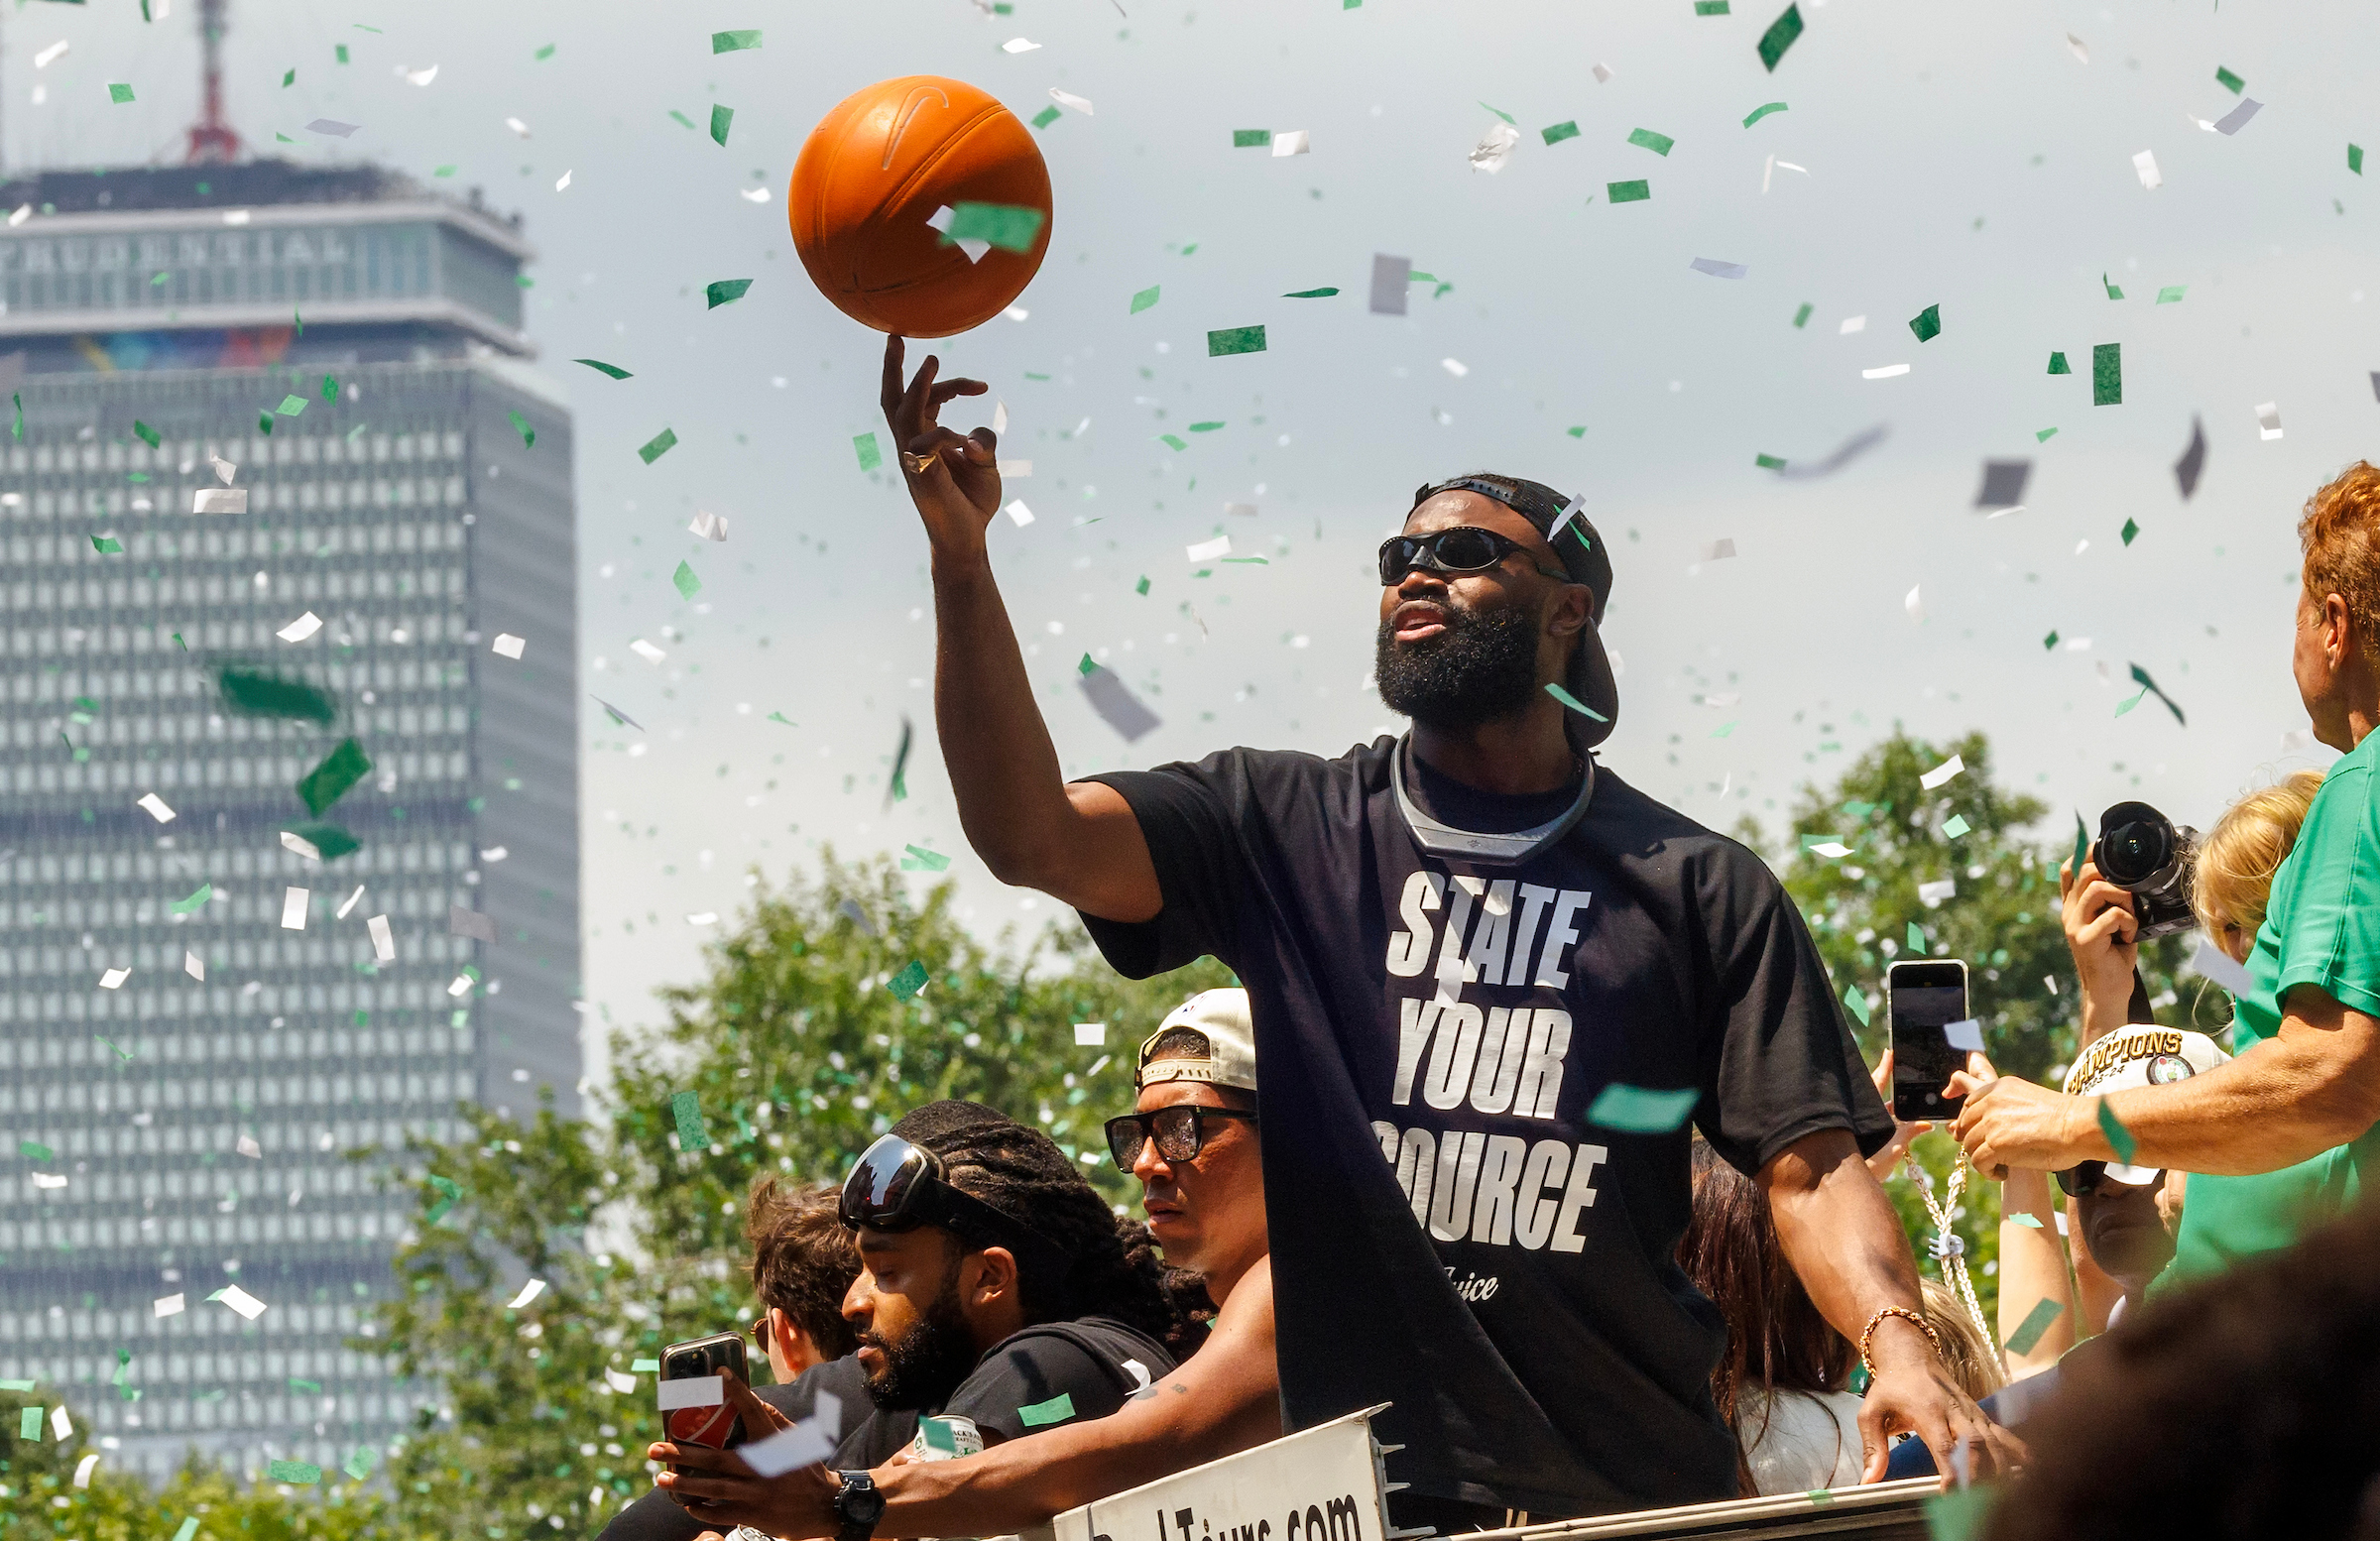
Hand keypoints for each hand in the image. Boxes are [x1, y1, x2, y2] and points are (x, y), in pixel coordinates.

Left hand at [650, 1372, 837, 1535]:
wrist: (826, 1506)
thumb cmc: (807, 1469)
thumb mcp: (798, 1440)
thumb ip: (775, 1420)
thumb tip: (755, 1400)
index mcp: (774, 1441)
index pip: (753, 1409)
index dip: (736, 1390)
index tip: (718, 1373)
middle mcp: (762, 1465)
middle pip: (715, 1458)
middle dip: (682, 1453)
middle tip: (655, 1448)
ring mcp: (756, 1492)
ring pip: (712, 1488)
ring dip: (684, 1484)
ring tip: (661, 1480)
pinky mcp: (754, 1514)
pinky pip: (721, 1512)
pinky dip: (702, 1509)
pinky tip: (687, 1505)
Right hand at [881, 335, 998, 554]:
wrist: (967, 540)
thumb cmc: (972, 502)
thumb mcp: (986, 463)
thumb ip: (985, 441)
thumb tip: (977, 433)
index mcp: (925, 438)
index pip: (929, 399)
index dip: (952, 385)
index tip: (983, 386)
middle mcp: (912, 445)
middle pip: (893, 399)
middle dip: (893, 367)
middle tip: (895, 335)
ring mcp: (913, 460)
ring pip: (903, 414)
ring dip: (918, 386)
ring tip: (932, 360)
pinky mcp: (922, 476)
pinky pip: (923, 444)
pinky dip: (944, 434)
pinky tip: (963, 441)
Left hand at [1856, 1323, 2026, 1486]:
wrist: (1911, 1357)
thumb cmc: (1891, 1388)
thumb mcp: (1871, 1411)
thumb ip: (1873, 1446)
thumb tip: (1869, 1480)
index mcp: (1928, 1411)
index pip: (1943, 1445)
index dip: (1951, 1471)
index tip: (1950, 1494)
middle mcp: (1955, 1411)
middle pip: (1975, 1444)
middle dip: (1979, 1474)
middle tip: (1977, 1501)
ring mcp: (1972, 1412)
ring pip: (1993, 1441)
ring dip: (1999, 1468)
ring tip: (2001, 1496)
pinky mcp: (1981, 1414)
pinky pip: (2004, 1433)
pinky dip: (2018, 1451)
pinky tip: (2030, 1470)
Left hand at [1863, 1049, 1930, 1180]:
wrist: (1856, 1185)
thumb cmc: (1870, 1165)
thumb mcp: (1895, 1148)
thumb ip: (1910, 1132)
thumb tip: (1927, 1124)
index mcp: (1870, 1112)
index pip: (1877, 1083)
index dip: (1884, 1068)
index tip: (1889, 1052)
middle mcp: (1868, 1116)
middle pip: (1878, 1092)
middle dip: (1888, 1079)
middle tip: (1896, 1062)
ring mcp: (1869, 1126)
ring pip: (1883, 1108)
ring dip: (1896, 1103)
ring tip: (1910, 1090)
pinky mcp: (1872, 1137)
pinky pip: (1887, 1122)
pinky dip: (1898, 1120)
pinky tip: (1913, 1120)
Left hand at [1949, 1064, 2086, 1178]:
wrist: (2079, 1126)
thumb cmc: (2063, 1117)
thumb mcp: (2027, 1098)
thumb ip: (2005, 1105)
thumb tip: (1986, 1123)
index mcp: (1999, 1088)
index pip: (1968, 1103)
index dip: (1965, 1120)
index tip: (1963, 1132)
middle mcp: (1990, 1101)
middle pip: (1964, 1125)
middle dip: (1972, 1141)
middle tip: (1988, 1153)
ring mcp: (1991, 1123)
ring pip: (1969, 1145)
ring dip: (1982, 1158)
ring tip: (2000, 1165)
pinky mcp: (1995, 1144)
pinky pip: (1978, 1162)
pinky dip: (1988, 1171)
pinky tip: (2002, 1173)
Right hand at [2061, 856, 2138, 1037]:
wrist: (2107, 991)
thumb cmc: (2114, 956)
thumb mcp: (2110, 923)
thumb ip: (2110, 902)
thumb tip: (2129, 876)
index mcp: (2073, 906)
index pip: (2069, 869)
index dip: (2085, 853)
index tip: (2106, 852)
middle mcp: (2068, 913)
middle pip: (2084, 872)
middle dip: (2114, 877)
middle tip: (2129, 896)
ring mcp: (2074, 926)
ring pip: (2097, 889)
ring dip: (2123, 899)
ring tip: (2130, 916)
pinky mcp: (2085, 940)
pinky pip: (2113, 915)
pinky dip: (2129, 922)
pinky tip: (2129, 936)